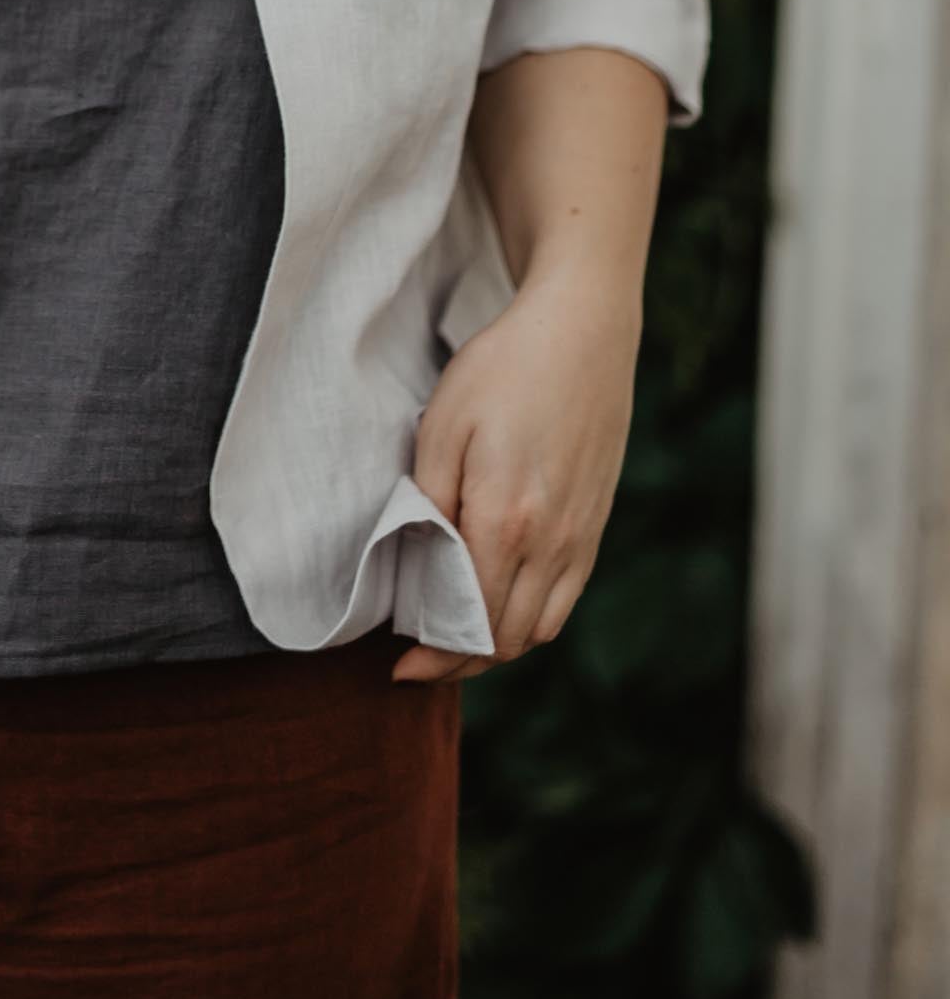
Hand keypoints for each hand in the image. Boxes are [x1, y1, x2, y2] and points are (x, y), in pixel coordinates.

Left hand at [390, 272, 641, 683]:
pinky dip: (532, 620)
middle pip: (508, 639)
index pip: (470, 621)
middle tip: (422, 661)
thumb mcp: (444, 425)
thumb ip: (430, 501)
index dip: (435, 655)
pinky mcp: (597, 523)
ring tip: (458, 639)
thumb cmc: (503, 369)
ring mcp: (582, 536)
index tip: (401, 667)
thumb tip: (421, 561)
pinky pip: (566, 598)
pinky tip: (503, 604)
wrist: (582, 331)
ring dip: (499, 648)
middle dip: (462, 663)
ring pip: (542, 627)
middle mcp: (553, 543)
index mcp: (508, 522)